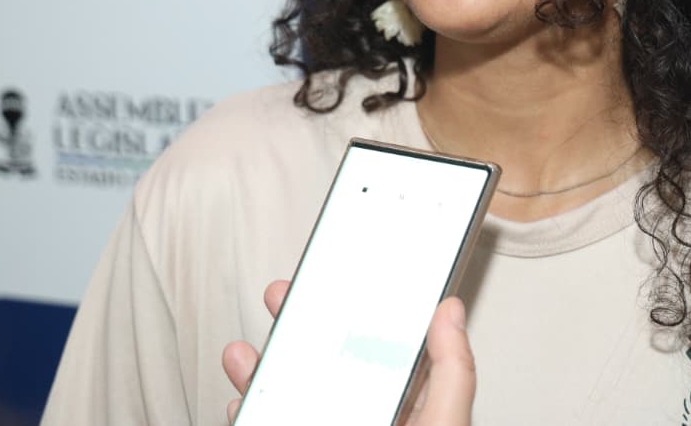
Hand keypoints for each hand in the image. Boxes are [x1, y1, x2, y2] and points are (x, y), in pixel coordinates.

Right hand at [222, 280, 475, 425]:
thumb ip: (451, 375)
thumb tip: (451, 310)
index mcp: (407, 412)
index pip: (387, 351)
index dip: (364, 312)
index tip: (344, 278)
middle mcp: (367, 421)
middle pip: (330, 366)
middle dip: (302, 329)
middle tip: (284, 296)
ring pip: (291, 398)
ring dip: (263, 371)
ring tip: (244, 353)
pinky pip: (269, 422)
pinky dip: (249, 412)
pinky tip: (238, 403)